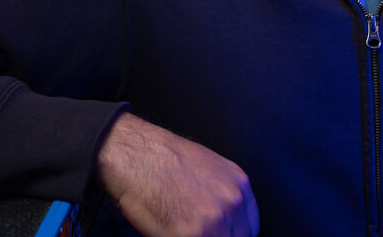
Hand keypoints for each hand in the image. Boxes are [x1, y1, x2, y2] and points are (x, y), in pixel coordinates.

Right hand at [96, 112, 259, 236]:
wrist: (133, 153)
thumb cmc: (163, 158)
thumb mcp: (209, 169)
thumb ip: (223, 197)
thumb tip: (226, 223)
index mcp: (239, 184)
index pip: (249, 229)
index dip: (230, 235)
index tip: (217, 234)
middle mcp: (232, 203)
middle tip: (193, 231)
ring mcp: (214, 221)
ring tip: (177, 228)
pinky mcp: (190, 236)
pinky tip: (167, 230)